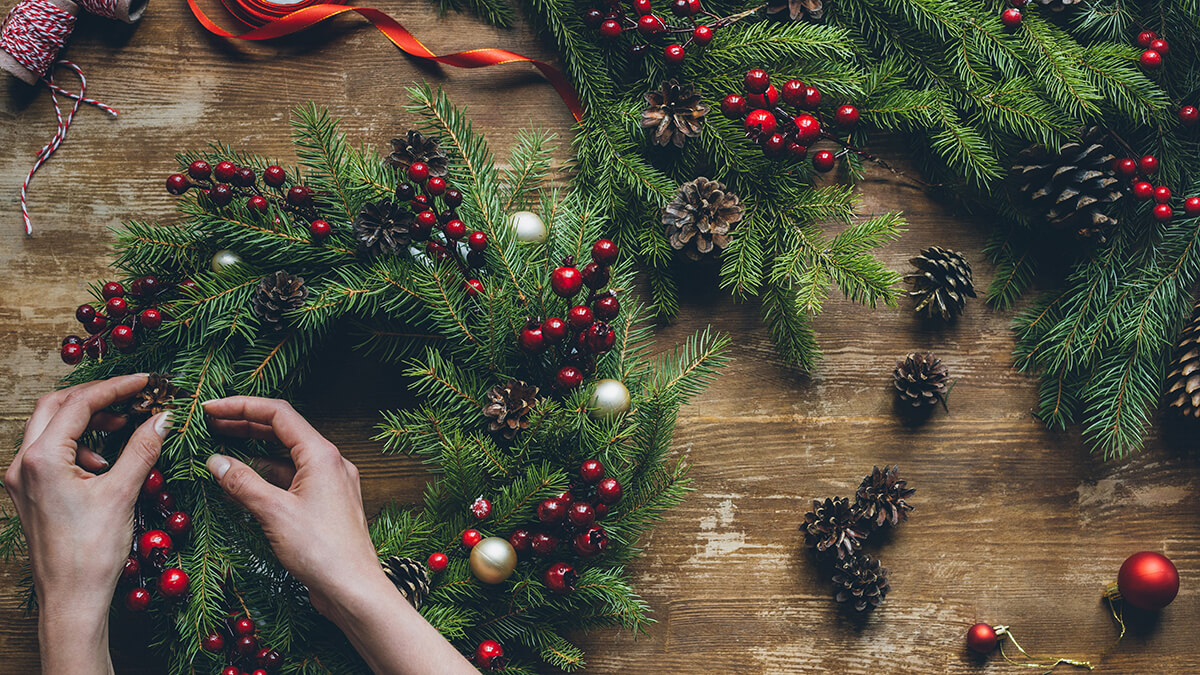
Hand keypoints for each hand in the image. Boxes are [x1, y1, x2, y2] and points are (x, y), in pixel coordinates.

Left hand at [5, 374, 170, 673]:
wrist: (71, 599)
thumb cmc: (92, 552)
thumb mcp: (123, 493)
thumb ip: (142, 448)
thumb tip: (163, 418)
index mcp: (42, 459)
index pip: (79, 404)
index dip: (115, 387)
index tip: (145, 382)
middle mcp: (23, 464)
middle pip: (54, 406)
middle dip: (94, 397)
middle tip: (130, 396)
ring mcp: (22, 480)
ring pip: (49, 428)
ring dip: (85, 420)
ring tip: (121, 428)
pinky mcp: (29, 494)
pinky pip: (49, 452)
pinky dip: (77, 445)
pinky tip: (103, 462)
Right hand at [203, 396, 474, 674]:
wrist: (353, 588)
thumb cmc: (320, 549)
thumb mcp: (274, 512)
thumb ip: (243, 483)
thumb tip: (216, 461)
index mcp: (321, 454)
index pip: (278, 414)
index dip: (241, 406)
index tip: (209, 407)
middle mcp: (329, 462)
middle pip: (283, 431)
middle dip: (245, 424)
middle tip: (209, 422)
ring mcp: (329, 483)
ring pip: (286, 456)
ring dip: (254, 450)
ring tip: (219, 447)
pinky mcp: (325, 504)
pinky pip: (292, 479)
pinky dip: (267, 475)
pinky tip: (242, 481)